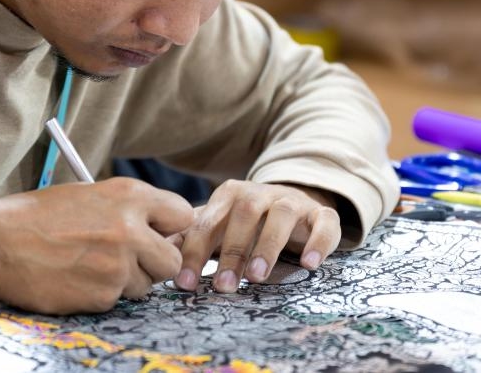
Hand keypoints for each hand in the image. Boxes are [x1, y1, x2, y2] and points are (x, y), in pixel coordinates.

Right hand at [0, 177, 193, 313]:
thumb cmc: (39, 215)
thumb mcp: (90, 194)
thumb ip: (129, 210)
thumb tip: (160, 229)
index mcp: (129, 195)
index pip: (182, 214)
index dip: (171, 228)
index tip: (159, 234)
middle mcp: (130, 229)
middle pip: (172, 260)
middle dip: (154, 263)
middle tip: (130, 259)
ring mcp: (117, 265)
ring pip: (145, 285)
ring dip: (126, 280)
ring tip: (91, 264)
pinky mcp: (102, 294)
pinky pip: (117, 299)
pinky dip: (102, 293)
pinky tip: (77, 277)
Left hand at [171, 180, 340, 292]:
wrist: (292, 200)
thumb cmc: (246, 222)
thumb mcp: (219, 226)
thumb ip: (191, 238)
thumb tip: (156, 254)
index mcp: (229, 196)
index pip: (207, 222)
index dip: (194, 253)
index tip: (185, 284)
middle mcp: (260, 193)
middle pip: (244, 215)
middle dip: (232, 251)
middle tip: (224, 286)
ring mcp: (292, 202)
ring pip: (281, 215)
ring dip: (268, 245)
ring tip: (258, 276)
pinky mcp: (320, 214)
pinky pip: (323, 223)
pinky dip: (318, 242)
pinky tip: (309, 264)